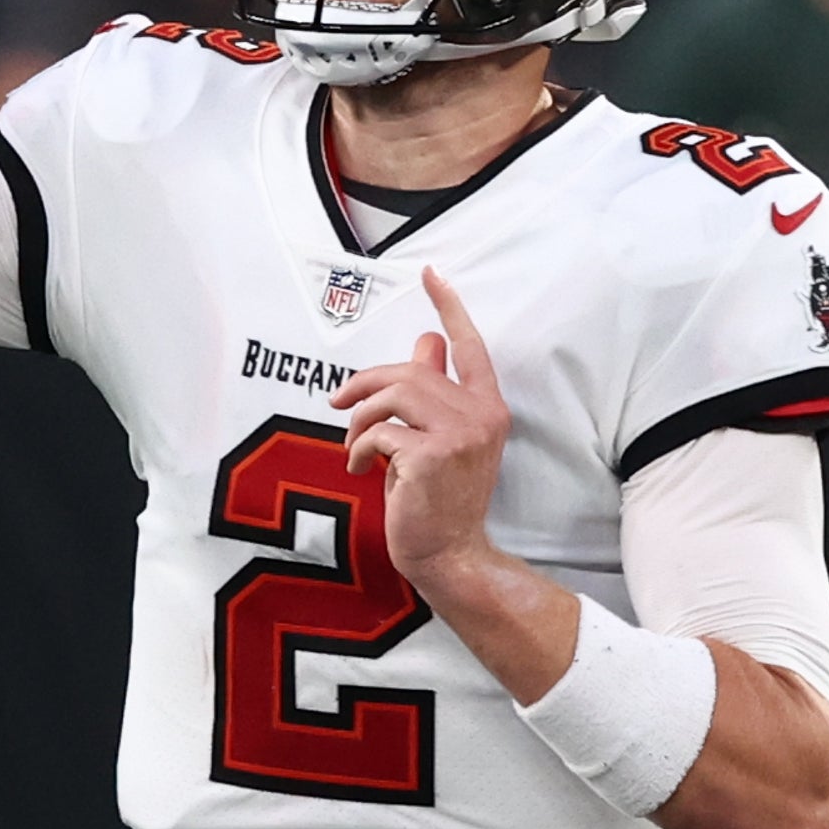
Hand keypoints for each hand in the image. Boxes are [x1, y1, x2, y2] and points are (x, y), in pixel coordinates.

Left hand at [331, 269, 511, 588]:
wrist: (451, 554)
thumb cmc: (442, 499)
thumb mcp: (446, 441)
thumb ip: (435, 395)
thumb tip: (427, 345)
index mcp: (489, 407)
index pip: (471, 346)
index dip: (450, 306)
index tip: (432, 274)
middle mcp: (482, 415)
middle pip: (412, 370)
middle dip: (366, 383)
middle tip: (339, 404)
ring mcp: (460, 434)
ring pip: (394, 395)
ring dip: (360, 418)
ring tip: (354, 445)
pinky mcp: (431, 455)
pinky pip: (379, 432)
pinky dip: (358, 449)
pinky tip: (360, 469)